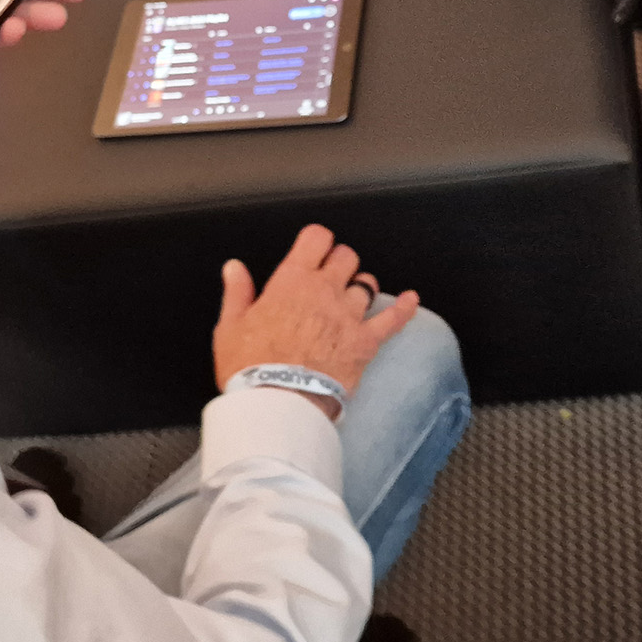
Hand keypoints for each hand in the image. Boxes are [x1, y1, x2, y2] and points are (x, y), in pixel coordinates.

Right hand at [213, 225, 420, 418]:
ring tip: (351, 296)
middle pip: (346, 256)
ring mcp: (349, 315)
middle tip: (329, 276)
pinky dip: (404, 308)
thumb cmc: (251, 367)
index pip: (316, 238)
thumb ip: (237, 291)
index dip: (317, 240)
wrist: (277, 403)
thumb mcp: (230, 326)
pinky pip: (393, 319)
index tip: (314, 249)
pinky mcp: (365, 342)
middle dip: (339, 262)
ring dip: (360, 286)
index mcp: (292, 280)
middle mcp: (325, 290)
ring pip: (367, 283)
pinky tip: (411, 299)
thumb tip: (234, 268)